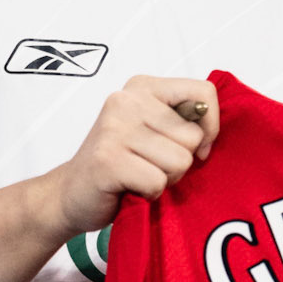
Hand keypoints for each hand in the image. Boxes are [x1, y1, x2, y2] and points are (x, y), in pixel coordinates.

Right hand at [34, 76, 218, 238]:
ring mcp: (114, 129)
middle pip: (193, 137)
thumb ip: (182, 121)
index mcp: (142, 87)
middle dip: (180, 161)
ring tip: (138, 175)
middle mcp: (126, 100)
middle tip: (149, 165)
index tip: (195, 147)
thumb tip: (212, 132)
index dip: (210, 127)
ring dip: (164, 179)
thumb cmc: (118, 164)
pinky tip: (128, 188)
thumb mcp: (153, 130)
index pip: (203, 94)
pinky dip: (148, 194)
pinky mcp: (107, 159)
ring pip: (180, 162)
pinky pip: (157, 182)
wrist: (70, 194)